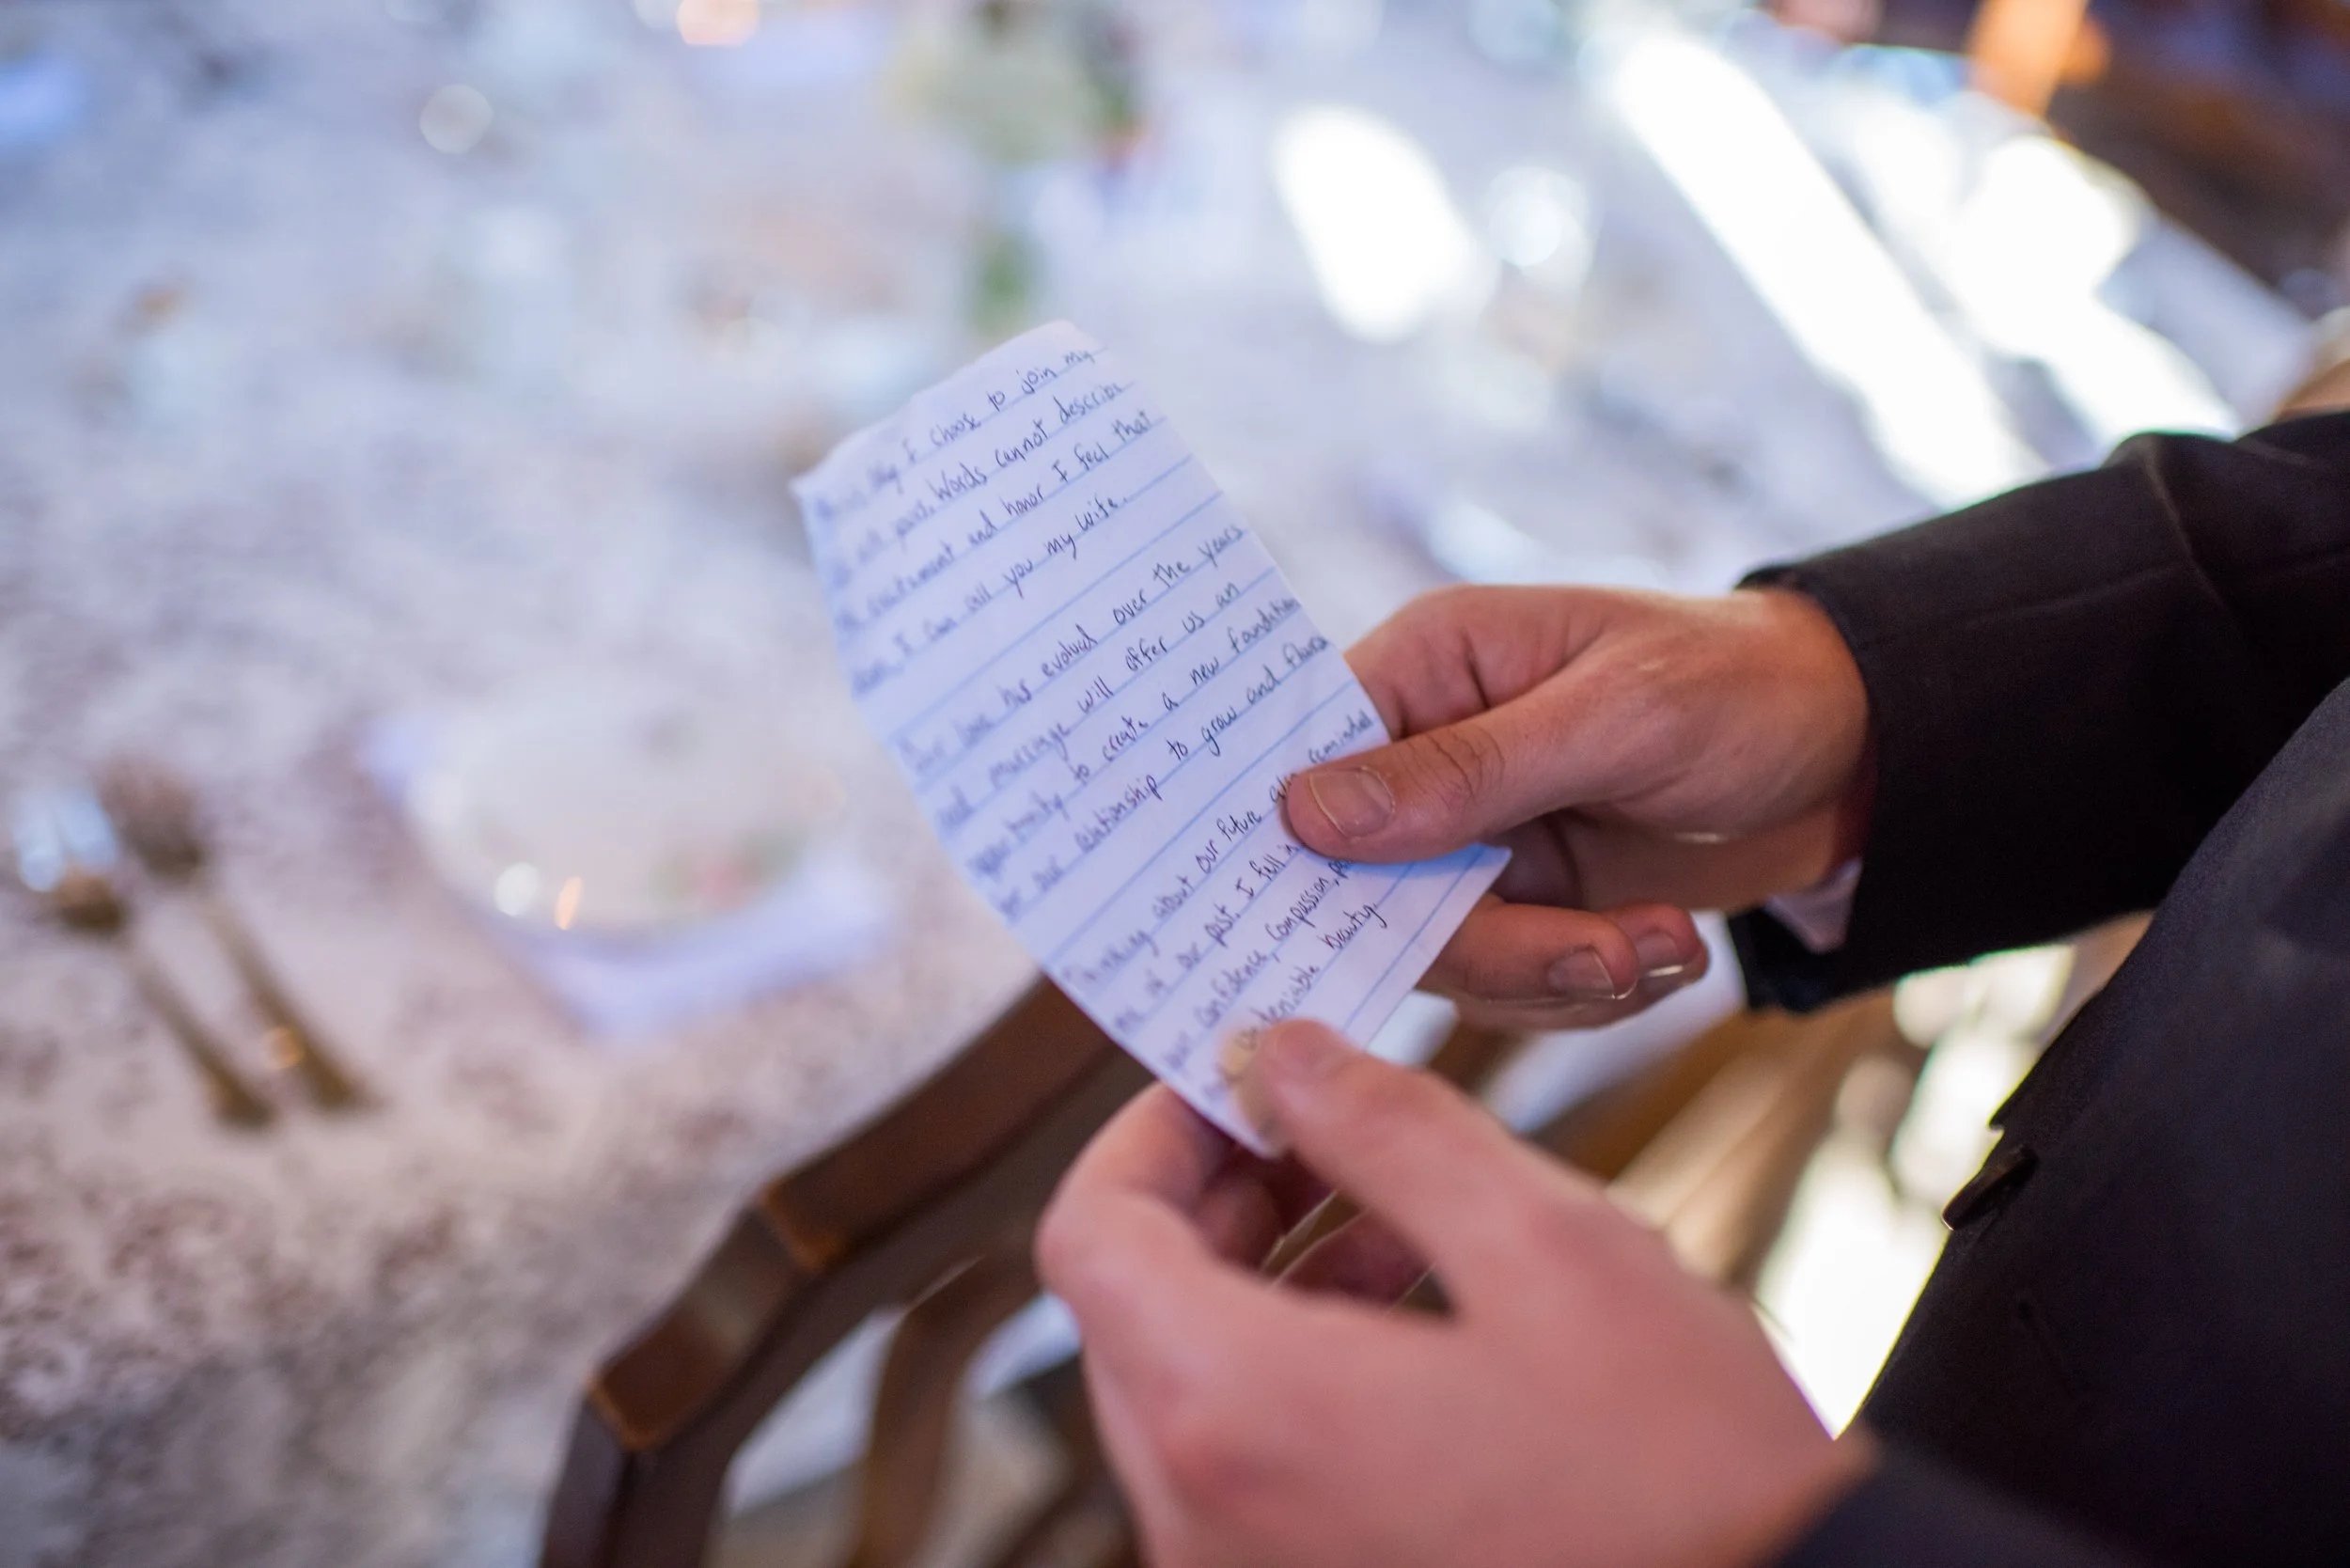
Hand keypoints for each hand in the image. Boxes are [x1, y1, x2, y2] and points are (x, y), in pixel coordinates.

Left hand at [1037, 1020, 1871, 1567]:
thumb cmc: (1683, 1476)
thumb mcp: (1547, 1247)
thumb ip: (1389, 1129)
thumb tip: (1280, 1054)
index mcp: (1236, 1411)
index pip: (1092, 1234)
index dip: (1153, 1130)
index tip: (1237, 1076)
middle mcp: (1203, 1517)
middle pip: (1132, 1311)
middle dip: (1218, 1196)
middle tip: (1322, 1122)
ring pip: (1194, 1387)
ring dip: (1270, 1278)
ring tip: (1401, 1211)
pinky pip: (1251, 1466)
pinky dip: (1303, 1371)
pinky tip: (1424, 1314)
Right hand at [1285, 585, 1871, 1028]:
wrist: (1860, 754)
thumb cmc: (1741, 687)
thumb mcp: (1616, 716)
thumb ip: (1467, 769)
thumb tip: (1309, 813)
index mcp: (1429, 668)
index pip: (1308, 762)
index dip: (1309, 845)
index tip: (1343, 918)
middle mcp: (1430, 756)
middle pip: (1371, 889)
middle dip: (1493, 944)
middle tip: (1602, 956)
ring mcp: (1475, 841)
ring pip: (1445, 956)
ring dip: (1560, 974)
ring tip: (1663, 944)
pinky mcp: (1527, 904)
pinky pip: (1512, 984)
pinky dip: (1592, 987)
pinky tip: (1667, 946)